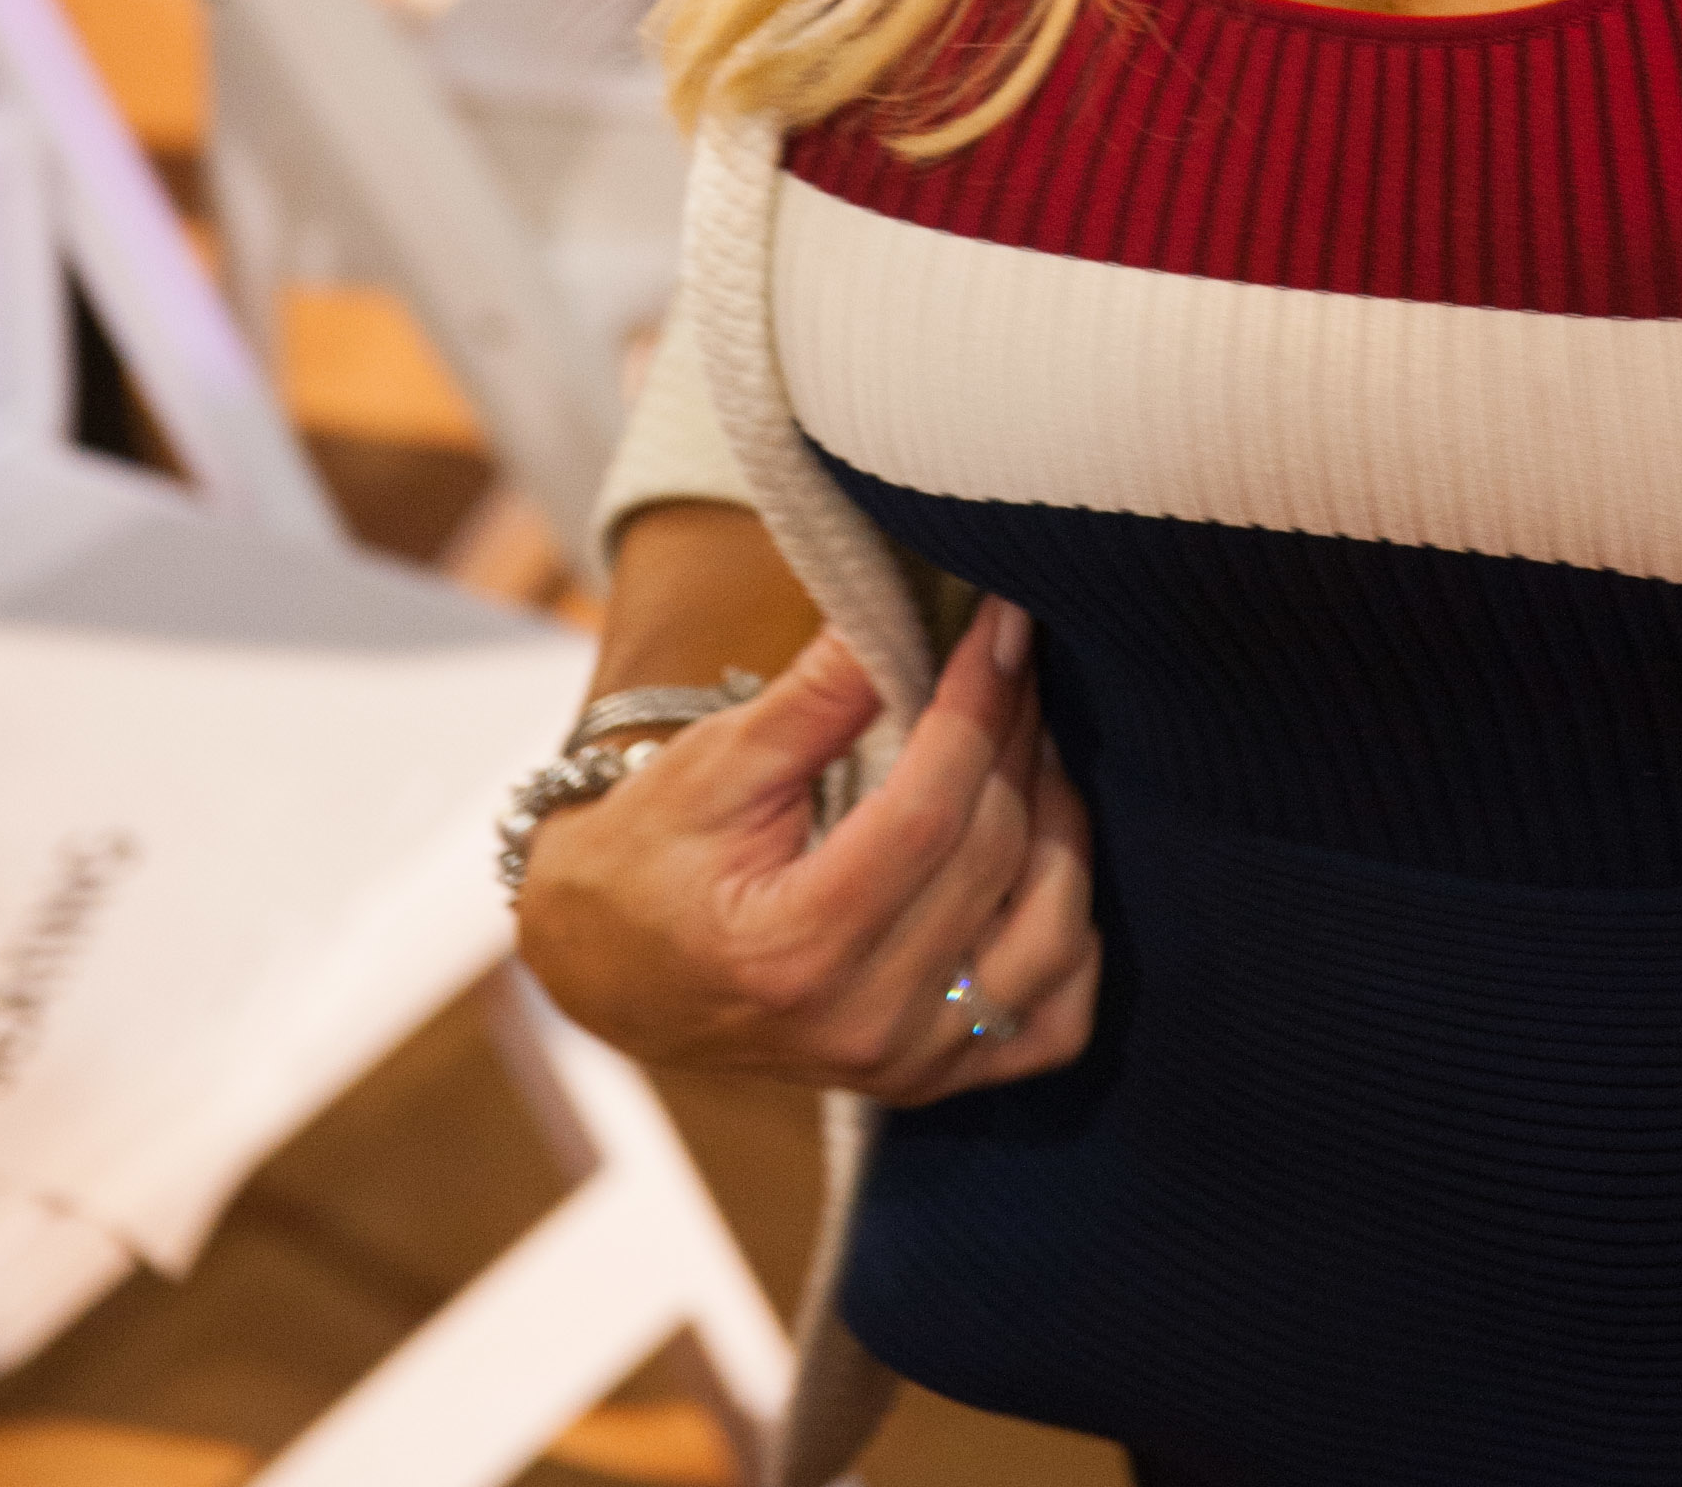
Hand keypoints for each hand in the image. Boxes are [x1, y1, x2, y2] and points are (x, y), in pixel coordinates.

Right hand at [513, 598, 1099, 1103]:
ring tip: (1023, 741)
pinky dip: (1072, 932)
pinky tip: (1039, 853)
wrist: (610, 970)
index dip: (978, 703)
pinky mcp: (935, 1077)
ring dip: (1058, 821)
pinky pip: (1058, 1016)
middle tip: (1009, 655)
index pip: (931, 812)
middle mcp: (861, 1025)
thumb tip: (911, 604)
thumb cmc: (652, 853)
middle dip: (1015, 735)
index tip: (1001, 621)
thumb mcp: (714, 762)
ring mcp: (906, 1065)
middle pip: (992, 856)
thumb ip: (819, 695)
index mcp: (793, 951)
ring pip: (1053, 935)